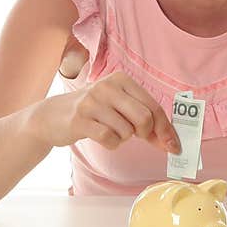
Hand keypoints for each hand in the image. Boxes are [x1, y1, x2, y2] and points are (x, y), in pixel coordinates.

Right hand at [36, 71, 181, 152]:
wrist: (52, 115)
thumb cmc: (94, 111)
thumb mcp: (119, 106)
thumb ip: (144, 120)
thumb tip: (170, 142)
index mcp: (121, 79)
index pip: (153, 106)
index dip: (166, 129)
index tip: (174, 146)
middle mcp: (107, 86)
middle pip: (144, 118)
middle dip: (145, 134)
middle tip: (135, 135)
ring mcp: (92, 102)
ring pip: (126, 131)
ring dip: (122, 138)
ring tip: (110, 130)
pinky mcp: (80, 120)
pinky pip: (109, 139)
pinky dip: (111, 144)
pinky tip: (101, 136)